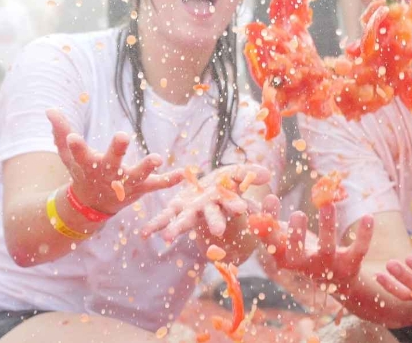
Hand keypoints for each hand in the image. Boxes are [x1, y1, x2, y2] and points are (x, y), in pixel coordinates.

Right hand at [47, 108, 180, 215]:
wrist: (92, 205)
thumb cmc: (81, 172)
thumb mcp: (68, 155)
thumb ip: (60, 133)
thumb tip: (50, 110)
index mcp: (88, 165)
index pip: (79, 153)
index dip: (75, 145)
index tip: (73, 137)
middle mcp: (107, 174)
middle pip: (112, 162)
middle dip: (117, 150)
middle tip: (123, 136)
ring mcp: (125, 183)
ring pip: (137, 176)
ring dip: (147, 167)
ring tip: (158, 158)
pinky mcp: (140, 189)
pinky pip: (157, 185)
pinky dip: (170, 180)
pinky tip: (183, 174)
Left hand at [141, 163, 270, 243]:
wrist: (208, 185)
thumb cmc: (225, 183)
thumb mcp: (236, 173)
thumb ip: (248, 173)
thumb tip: (267, 174)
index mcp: (222, 200)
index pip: (231, 203)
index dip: (236, 205)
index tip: (242, 209)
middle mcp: (206, 209)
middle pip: (211, 216)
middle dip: (214, 222)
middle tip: (218, 231)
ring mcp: (190, 211)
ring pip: (184, 221)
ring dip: (176, 229)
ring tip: (168, 238)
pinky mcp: (175, 208)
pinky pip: (164, 217)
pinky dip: (155, 225)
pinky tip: (144, 233)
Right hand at [254, 194, 373, 282]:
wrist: (335, 281)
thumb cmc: (303, 251)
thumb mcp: (284, 239)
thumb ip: (267, 222)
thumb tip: (244, 202)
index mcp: (284, 257)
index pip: (272, 241)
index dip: (269, 222)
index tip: (270, 197)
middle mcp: (304, 264)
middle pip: (297, 253)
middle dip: (296, 235)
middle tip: (298, 214)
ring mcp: (327, 265)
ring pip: (327, 248)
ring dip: (327, 227)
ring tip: (328, 204)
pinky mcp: (349, 265)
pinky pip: (358, 250)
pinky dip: (364, 235)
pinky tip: (368, 217)